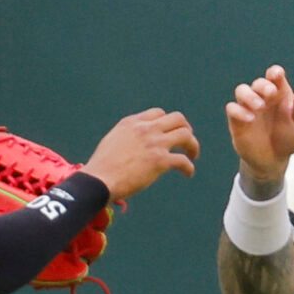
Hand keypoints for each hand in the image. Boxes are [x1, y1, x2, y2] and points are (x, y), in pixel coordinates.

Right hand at [83, 108, 199, 199]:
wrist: (100, 180)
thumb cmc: (102, 167)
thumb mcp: (113, 140)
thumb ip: (128, 137)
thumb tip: (136, 145)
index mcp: (132, 122)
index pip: (158, 113)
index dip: (167, 123)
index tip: (169, 134)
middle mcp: (145, 129)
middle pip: (177, 118)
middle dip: (186, 128)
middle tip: (186, 142)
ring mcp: (154, 143)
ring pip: (186, 135)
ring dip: (193, 145)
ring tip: (192, 155)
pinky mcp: (160, 161)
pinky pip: (183, 161)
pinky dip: (189, 167)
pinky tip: (188, 173)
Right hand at [225, 66, 293, 190]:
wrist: (273, 161)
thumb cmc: (288, 139)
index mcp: (280, 94)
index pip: (275, 76)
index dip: (275, 72)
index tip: (276, 75)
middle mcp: (262, 97)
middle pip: (258, 82)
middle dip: (263, 84)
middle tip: (271, 93)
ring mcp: (248, 108)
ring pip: (241, 90)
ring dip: (249, 95)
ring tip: (259, 106)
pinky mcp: (237, 120)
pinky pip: (232, 108)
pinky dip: (238, 110)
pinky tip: (250, 119)